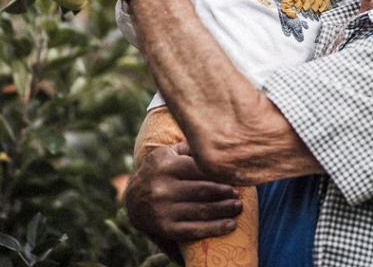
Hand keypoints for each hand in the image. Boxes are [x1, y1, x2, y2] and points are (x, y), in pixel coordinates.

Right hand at [124, 143, 242, 245]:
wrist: (132, 200)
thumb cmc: (158, 172)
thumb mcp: (167, 154)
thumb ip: (189, 148)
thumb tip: (217, 141)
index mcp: (166, 165)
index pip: (200, 169)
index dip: (221, 174)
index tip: (237, 177)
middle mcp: (162, 187)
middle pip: (203, 191)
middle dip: (226, 193)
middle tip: (240, 194)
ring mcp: (163, 209)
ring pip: (201, 211)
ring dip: (224, 210)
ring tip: (238, 207)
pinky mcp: (165, 228)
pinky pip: (194, 230)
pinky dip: (215, 229)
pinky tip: (230, 225)